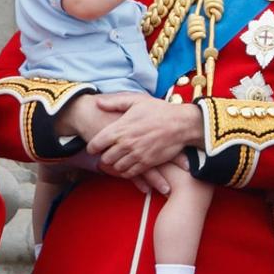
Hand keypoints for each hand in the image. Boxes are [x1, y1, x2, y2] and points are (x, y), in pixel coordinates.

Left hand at [55, 94, 170, 194]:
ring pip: (116, 168)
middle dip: (102, 157)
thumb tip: (97, 102)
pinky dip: (125, 172)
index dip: (92, 147)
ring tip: (115, 161)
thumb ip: (115, 102)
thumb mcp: (136, 100)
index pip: (96, 144)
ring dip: (113, 166)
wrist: (181, 124)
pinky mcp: (147, 163)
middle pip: (104, 158)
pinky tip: (126, 166)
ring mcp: (136, 155)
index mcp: (120, 128)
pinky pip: (129, 173)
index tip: (94, 147)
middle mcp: (126, 143)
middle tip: (104, 155)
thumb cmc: (159, 110)